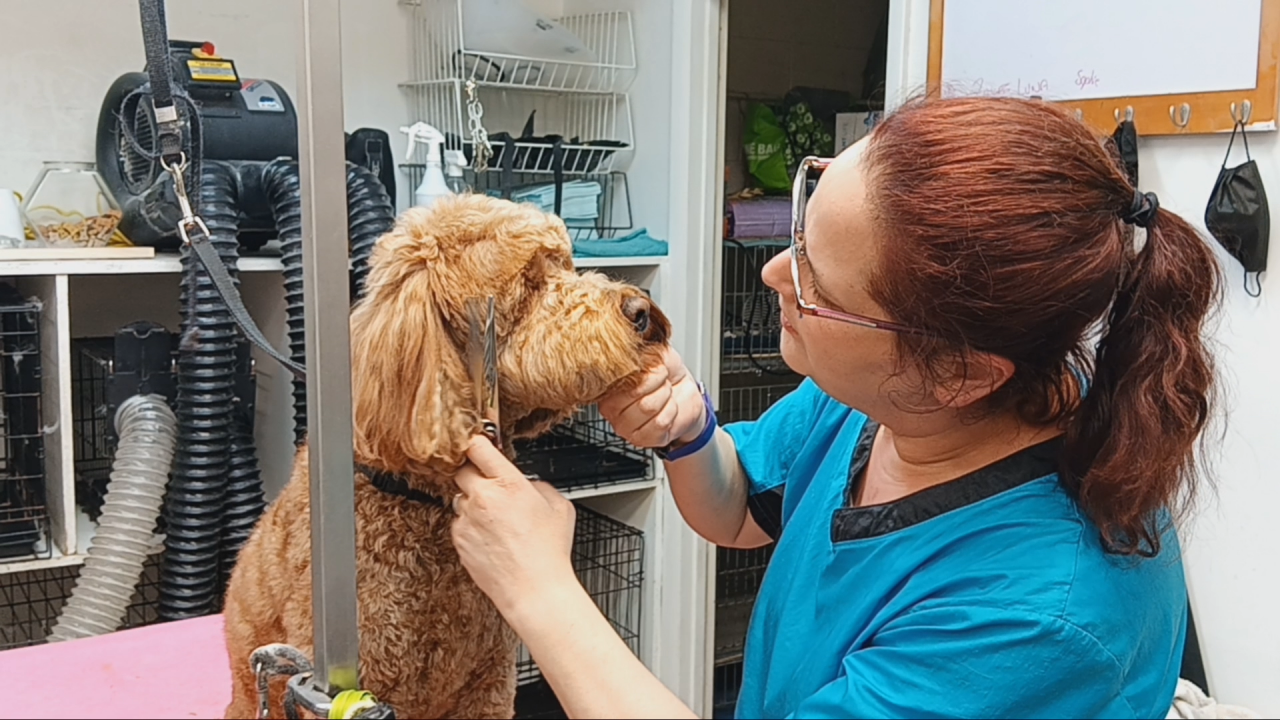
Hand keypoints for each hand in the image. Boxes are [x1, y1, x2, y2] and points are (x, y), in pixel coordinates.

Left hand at [451, 435, 578, 616]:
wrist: (533, 589)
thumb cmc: (549, 551)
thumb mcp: (559, 506)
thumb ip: (539, 486)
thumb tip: (528, 484)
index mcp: (509, 483)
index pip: (479, 447)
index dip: (476, 441)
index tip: (477, 441)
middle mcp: (483, 498)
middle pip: (462, 470)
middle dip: (474, 473)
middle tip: (488, 483)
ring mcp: (467, 519)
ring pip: (460, 498)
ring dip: (473, 502)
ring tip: (496, 520)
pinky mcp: (459, 539)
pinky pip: (459, 523)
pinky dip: (470, 526)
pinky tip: (491, 538)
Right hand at [599, 346, 705, 448]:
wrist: (685, 392)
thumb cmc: (666, 374)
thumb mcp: (654, 353)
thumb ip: (640, 352)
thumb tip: (632, 352)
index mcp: (608, 386)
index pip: (620, 378)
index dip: (645, 371)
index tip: (655, 366)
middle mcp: (611, 409)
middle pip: (636, 394)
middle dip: (658, 383)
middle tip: (662, 381)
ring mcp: (625, 427)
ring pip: (648, 408)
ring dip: (666, 396)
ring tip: (665, 394)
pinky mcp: (642, 440)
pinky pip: (660, 423)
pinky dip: (671, 411)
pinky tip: (668, 408)